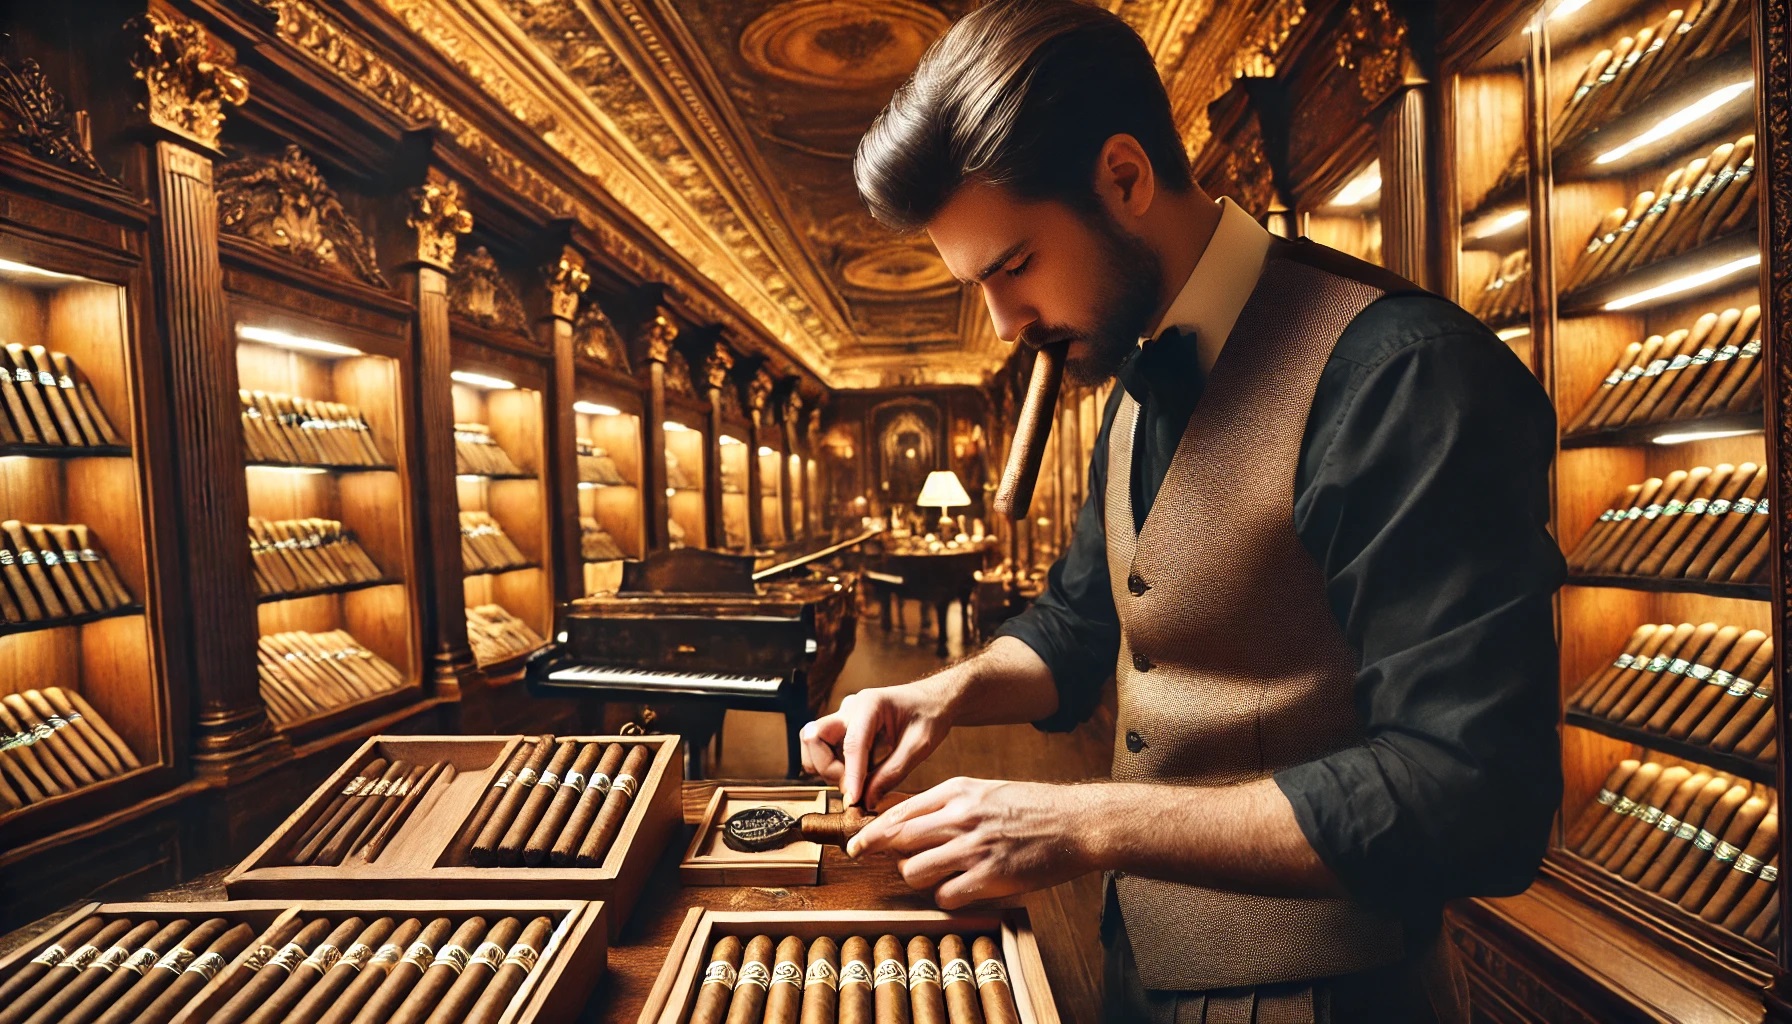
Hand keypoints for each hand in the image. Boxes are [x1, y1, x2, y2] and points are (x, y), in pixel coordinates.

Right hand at [800, 678, 953, 807]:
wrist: (933, 700)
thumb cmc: (930, 716)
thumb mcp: (919, 747)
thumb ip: (892, 773)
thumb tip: (867, 800)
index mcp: (871, 704)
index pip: (851, 744)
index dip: (850, 775)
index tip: (853, 799)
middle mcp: (850, 708)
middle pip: (814, 737)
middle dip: (827, 767)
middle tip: (854, 785)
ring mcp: (843, 718)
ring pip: (813, 744)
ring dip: (826, 768)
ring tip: (856, 780)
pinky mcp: (843, 729)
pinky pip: (823, 749)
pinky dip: (831, 766)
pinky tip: (856, 774)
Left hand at [847, 777, 1096, 908]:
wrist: (1077, 822)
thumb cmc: (1032, 808)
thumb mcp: (985, 790)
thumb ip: (948, 804)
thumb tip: (910, 823)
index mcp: (957, 791)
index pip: (899, 812)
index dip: (871, 832)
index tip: (855, 845)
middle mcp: (960, 816)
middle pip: (899, 841)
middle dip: (888, 857)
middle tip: (891, 866)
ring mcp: (974, 847)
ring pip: (914, 871)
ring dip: (919, 879)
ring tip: (938, 877)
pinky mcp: (990, 876)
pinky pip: (945, 895)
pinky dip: (946, 897)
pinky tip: (962, 890)